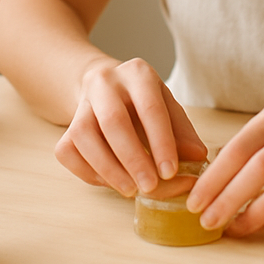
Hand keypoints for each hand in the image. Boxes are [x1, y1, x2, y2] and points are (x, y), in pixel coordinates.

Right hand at [54, 57, 206, 196]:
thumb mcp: (167, 106)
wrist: (104, 87)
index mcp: (138, 73)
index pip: (150, 108)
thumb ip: (182, 131)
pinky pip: (68, 152)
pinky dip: (89, 172)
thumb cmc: (143, 102)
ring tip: (131, 191)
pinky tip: (111, 182)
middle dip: (133, 159)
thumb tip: (198, 157)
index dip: (161, 142)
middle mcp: (106, 82)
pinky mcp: (66, 126)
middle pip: (114, 121)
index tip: (171, 172)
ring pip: (84, 136)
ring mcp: (82, 102)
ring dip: (109, 169)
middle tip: (150, 187)